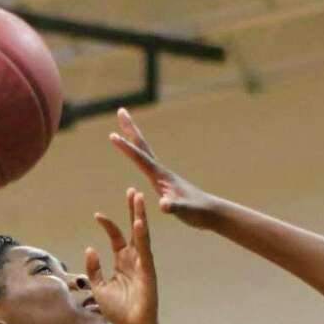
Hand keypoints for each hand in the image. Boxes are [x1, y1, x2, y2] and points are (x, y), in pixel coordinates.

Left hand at [84, 187, 158, 323]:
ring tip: (138, 197)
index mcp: (122, 262)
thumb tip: (90, 248)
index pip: (116, 237)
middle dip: (132, 210)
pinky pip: (145, 250)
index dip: (108, 225)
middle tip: (132, 191)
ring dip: (139, 216)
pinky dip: (142, 236)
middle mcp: (134, 259)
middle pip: (133, 229)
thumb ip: (94, 268)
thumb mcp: (98, 287)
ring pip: (141, 235)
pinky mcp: (148, 271)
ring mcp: (142, 264)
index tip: (97, 214)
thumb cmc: (117, 310)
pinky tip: (139, 223)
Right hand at [109, 108, 215, 227]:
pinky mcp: (165, 182)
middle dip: (131, 129)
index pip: (140, 158)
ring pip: (145, 153)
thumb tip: (163, 205)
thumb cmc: (197, 212)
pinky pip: (147, 164)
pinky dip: (139, 156)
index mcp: (161, 176)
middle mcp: (161, 171)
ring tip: (124, 129)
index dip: (126, 148)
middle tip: (121, 111)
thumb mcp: (184, 211)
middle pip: (142, 146)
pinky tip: (137, 156)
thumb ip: (173, 207)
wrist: (211, 212)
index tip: (112, 135)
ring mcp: (163, 176)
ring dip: (134, 140)